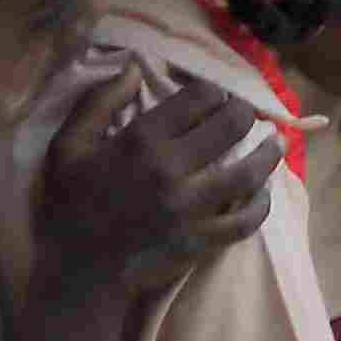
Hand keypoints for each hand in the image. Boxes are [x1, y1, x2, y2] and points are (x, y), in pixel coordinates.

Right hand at [38, 72, 280, 296]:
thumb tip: (132, 68)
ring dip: (268, 154)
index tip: (214, 98)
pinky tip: (263, 192)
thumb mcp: (67, 148)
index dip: (214, 92)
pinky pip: (246, 220)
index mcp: (142, 140)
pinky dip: (261, 205)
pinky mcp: (202, 239)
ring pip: (249, 171)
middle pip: (232, 125)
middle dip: (243, 114)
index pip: (201, 97)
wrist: (78, 273)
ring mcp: (191, 207)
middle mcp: (172, 169)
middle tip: (243, 116)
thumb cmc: (72, 207)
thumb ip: (98, 103)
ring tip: (273, 144)